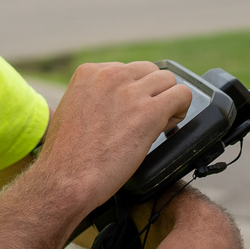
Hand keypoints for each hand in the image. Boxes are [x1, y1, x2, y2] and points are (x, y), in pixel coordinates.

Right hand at [30, 61, 192, 220]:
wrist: (67, 178)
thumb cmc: (68, 156)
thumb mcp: (72, 109)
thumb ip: (95, 96)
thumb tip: (117, 101)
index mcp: (89, 72)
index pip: (128, 70)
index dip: (133, 92)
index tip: (128, 111)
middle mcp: (111, 76)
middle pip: (150, 71)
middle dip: (151, 93)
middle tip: (144, 118)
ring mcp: (131, 92)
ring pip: (168, 80)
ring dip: (167, 100)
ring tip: (158, 123)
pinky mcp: (149, 112)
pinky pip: (182, 95)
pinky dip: (180, 110)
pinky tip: (168, 126)